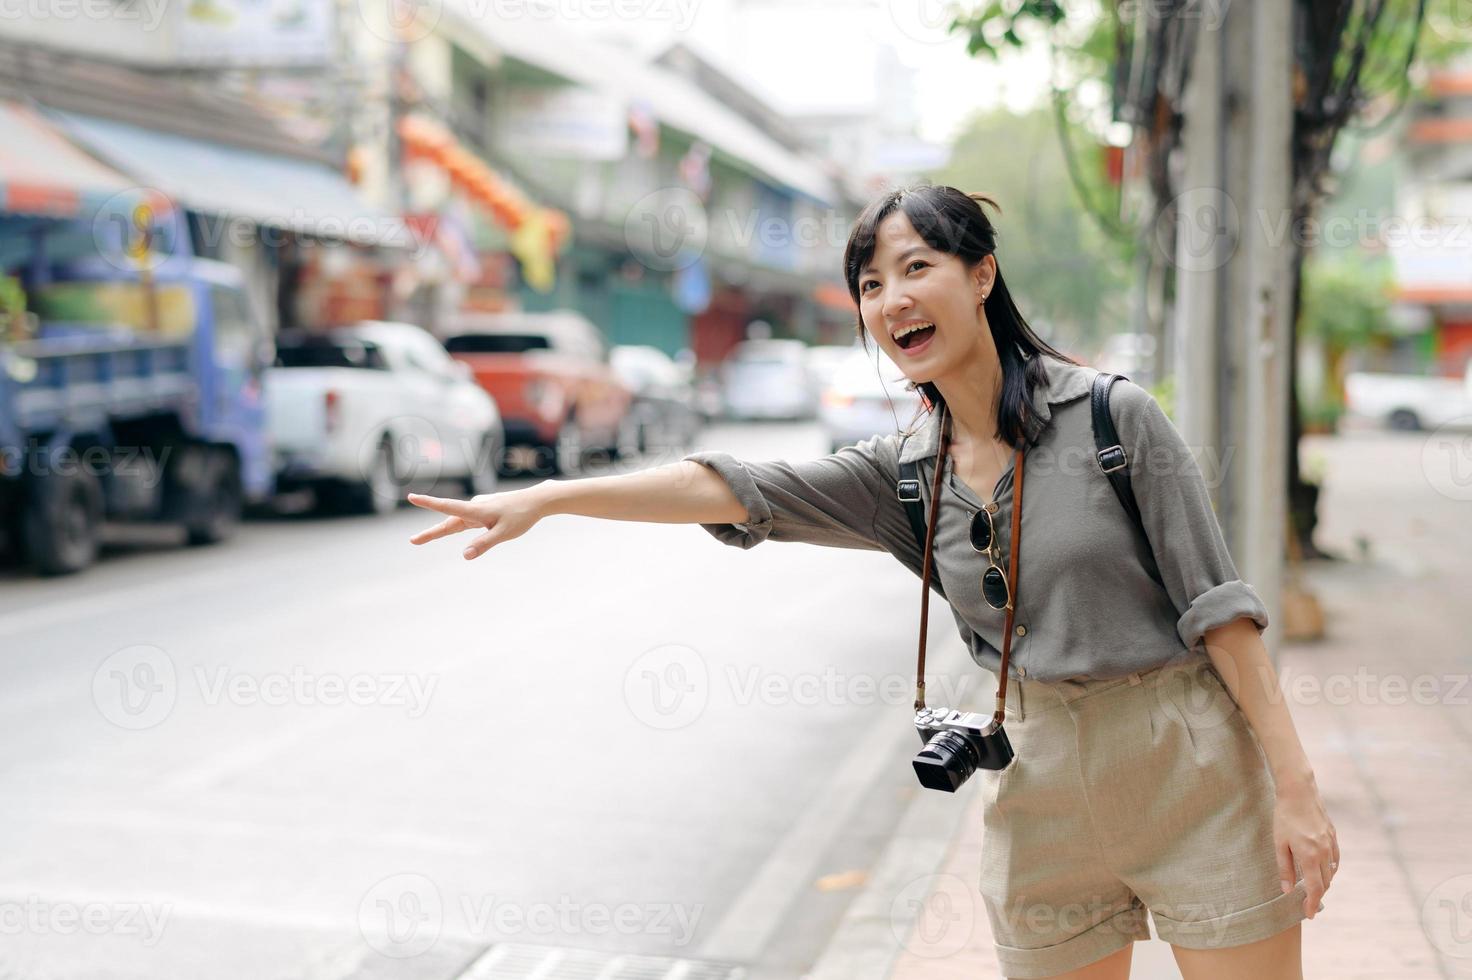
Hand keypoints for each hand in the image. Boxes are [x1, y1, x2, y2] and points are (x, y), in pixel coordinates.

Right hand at [406, 488, 543, 559]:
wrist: (537, 500)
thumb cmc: (522, 516)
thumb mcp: (504, 534)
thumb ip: (484, 544)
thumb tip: (465, 556)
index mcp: (476, 510)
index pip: (448, 507)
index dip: (429, 503)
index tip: (412, 497)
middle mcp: (474, 507)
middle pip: (448, 522)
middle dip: (430, 532)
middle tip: (412, 541)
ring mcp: (478, 509)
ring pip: (455, 522)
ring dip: (439, 531)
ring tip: (419, 540)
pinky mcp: (483, 511)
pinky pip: (464, 521)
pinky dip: (453, 527)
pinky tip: (447, 530)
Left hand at [1273, 774, 1337, 919]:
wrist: (1299, 792)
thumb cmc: (1285, 817)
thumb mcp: (1279, 843)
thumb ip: (1284, 868)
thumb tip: (1288, 890)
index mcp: (1310, 856)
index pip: (1315, 888)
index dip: (1312, 904)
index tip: (1308, 915)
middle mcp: (1324, 852)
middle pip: (1325, 883)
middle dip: (1317, 896)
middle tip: (1307, 904)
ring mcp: (1331, 844)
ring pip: (1331, 872)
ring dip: (1324, 883)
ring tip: (1313, 890)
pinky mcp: (1333, 836)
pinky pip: (1336, 860)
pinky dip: (1330, 870)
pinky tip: (1323, 871)